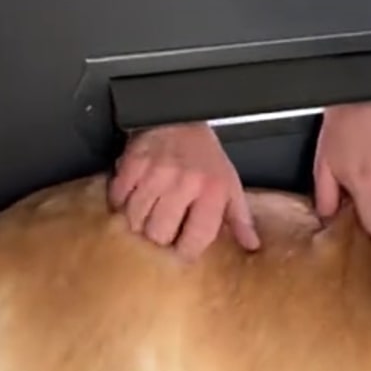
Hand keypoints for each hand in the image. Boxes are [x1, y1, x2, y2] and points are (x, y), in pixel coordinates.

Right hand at [108, 123, 259, 259]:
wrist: (180, 118)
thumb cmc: (206, 158)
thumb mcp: (230, 186)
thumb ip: (240, 219)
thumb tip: (251, 245)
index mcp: (212, 192)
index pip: (196, 238)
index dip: (186, 252)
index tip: (182, 251)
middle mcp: (185, 183)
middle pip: (159, 233)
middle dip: (158, 240)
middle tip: (160, 234)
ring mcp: (156, 173)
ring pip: (136, 219)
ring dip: (138, 224)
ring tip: (145, 219)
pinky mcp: (133, 163)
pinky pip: (119, 198)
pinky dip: (121, 204)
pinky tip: (131, 201)